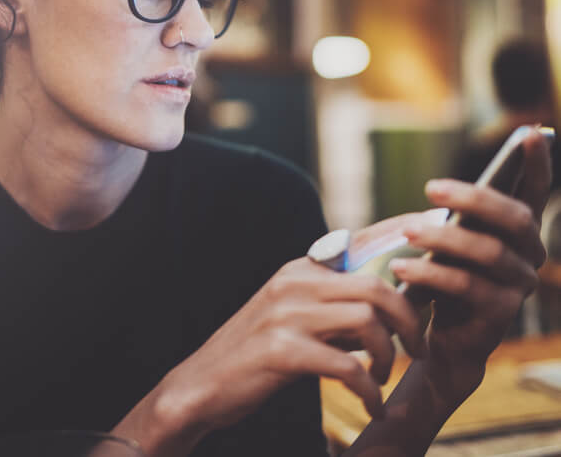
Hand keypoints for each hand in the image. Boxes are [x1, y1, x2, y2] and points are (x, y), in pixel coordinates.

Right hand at [114, 257, 426, 455]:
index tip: (434, 230)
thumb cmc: (257, 352)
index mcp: (300, 269)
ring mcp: (287, 314)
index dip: (399, 233)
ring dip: (388, 355)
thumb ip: (332, 303)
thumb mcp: (292, 314)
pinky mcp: (283, 351)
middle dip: (409, 318)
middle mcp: (295, 282)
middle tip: (418, 347)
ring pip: (366, 320)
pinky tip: (371, 406)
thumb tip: (382, 302)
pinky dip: (368, 389)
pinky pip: (346, 365)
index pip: (358, 242)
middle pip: (375, 285)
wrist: (202, 384)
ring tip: (384, 378)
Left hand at [389, 129, 550, 397]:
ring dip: (443, 238)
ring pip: (488, 252)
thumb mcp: (450, 241)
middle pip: (515, 219)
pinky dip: (431, 274)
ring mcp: (519, 287)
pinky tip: (402, 269)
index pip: (535, 194)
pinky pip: (466, 286)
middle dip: (473, 199)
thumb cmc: (445, 275)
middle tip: (430, 187)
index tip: (533, 133)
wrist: (444, 337)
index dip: (538, 165)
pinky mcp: (500, 315)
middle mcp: (529, 257)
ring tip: (407, 233)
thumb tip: (441, 189)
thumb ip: (457, 219)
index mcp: (519, 233)